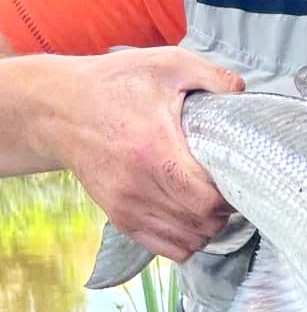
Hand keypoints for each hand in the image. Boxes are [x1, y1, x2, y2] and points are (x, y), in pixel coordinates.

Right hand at [47, 48, 243, 260]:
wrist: (59, 107)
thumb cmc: (115, 84)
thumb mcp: (166, 64)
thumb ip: (211, 76)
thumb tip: (241, 91)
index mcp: (155, 151)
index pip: (206, 200)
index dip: (232, 196)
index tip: (240, 179)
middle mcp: (138, 186)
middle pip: (200, 224)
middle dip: (225, 212)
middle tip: (232, 190)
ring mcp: (125, 204)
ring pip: (185, 241)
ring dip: (208, 228)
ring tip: (214, 203)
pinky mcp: (118, 214)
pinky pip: (163, 247)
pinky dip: (185, 240)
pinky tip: (192, 218)